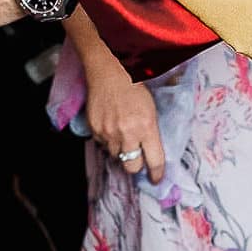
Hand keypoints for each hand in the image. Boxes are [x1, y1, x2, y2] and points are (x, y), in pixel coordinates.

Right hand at [83, 54, 163, 183]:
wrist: (109, 71)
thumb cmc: (134, 86)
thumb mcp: (151, 109)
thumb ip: (151, 132)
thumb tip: (151, 152)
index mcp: (147, 127)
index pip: (154, 161)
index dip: (156, 174)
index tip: (156, 179)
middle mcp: (127, 133)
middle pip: (132, 166)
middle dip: (136, 166)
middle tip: (138, 159)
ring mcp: (109, 132)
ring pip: (116, 156)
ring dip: (121, 151)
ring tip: (123, 136)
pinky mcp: (95, 129)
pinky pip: (103, 145)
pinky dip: (108, 141)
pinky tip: (111, 127)